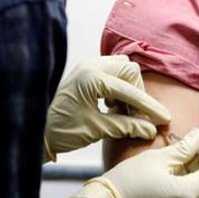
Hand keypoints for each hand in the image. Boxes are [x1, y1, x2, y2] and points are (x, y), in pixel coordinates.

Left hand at [44, 55, 170, 158]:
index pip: (130, 91)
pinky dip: (118, 85)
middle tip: (136, 115)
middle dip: (138, 93)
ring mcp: (86, 66)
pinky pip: (111, 70)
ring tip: (122, 110)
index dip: (149, 107)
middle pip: (130, 70)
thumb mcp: (96, 130)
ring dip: (128, 87)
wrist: (34, 129)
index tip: (164, 119)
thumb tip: (151, 129)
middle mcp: (90, 66)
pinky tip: (112, 104)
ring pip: (122, 67)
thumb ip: (126, 126)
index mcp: (92, 79)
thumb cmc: (62, 131)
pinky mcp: (85, 71)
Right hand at [66, 128, 198, 197]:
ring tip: (170, 163)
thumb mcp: (159, 157)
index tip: (195, 141)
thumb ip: (184, 147)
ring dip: (188, 177)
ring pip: (193, 194)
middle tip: (183, 149)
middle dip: (197, 164)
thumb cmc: (129, 180)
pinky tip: (164, 179)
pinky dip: (179, 191)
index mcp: (189, 194)